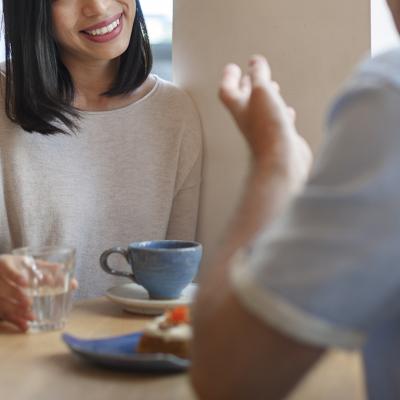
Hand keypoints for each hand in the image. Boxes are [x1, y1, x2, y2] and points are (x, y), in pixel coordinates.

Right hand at [0, 255, 77, 331]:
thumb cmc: (19, 268)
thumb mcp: (30, 265)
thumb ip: (49, 270)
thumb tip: (73, 281)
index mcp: (6, 264)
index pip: (7, 267)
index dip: (15, 275)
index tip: (25, 282)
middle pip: (2, 288)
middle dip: (15, 295)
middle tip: (29, 303)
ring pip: (1, 302)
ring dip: (15, 310)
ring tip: (32, 316)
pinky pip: (2, 314)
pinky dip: (14, 320)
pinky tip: (25, 326)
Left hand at [219, 55, 311, 188]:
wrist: (282, 160)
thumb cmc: (268, 127)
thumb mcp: (262, 92)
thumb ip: (258, 76)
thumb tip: (254, 62)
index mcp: (240, 108)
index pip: (227, 90)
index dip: (228, 77)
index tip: (232, 67)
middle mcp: (249, 120)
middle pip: (244, 100)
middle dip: (247, 86)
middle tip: (248, 75)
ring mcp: (264, 131)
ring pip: (262, 110)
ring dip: (266, 97)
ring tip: (272, 87)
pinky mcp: (280, 138)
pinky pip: (279, 122)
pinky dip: (282, 113)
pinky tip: (288, 111)